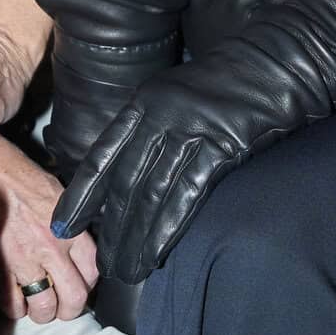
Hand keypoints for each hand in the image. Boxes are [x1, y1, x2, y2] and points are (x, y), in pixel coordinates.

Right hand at [0, 134, 99, 322]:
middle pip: (74, 298)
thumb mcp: (62, 197)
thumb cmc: (24, 179)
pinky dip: (15, 308)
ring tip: (39, 308)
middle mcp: (52, 249)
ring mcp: (25, 261)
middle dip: (70, 309)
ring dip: (43, 312)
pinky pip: (12, 303)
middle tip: (64, 309)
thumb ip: (72, 226)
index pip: (92, 272)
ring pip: (44, 306)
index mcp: (71, 231)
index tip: (80, 288)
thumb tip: (77, 247)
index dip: (88, 286)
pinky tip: (16, 301)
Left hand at [52, 54, 278, 286]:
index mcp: (142, 104)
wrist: (272, 65)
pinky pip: (187, 194)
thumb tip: (125, 172)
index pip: (102, 156)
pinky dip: (167, 228)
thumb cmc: (224, 85)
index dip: (81, 195)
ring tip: (126, 269)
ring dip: (136, 237)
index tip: (63, 226)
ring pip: (152, 193)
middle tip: (102, 263)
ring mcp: (190, 130)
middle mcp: (160, 117)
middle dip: (110, 228)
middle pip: (125, 182)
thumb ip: (147, 128)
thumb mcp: (173, 96)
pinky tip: (155, 253)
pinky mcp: (221, 146)